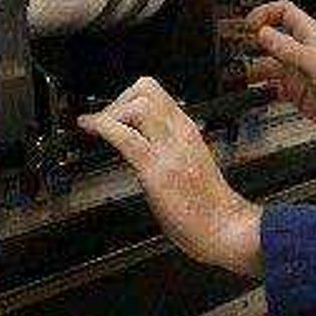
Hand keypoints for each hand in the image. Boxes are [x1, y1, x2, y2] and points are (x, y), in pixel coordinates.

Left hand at [78, 77, 263, 278]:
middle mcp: (180, 133)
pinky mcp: (157, 170)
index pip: (157, 94)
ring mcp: (169, 149)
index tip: (114, 111)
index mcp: (187, 131)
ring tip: (98, 127)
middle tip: (107, 120)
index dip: (129, 97)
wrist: (226, 228)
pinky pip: (125, 137)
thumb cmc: (210, 206)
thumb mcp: (189, 164)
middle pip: (146, 88)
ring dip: (110, 112)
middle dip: (119, 99)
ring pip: (137, 105)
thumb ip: (169, 150)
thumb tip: (143, 145)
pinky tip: (89, 127)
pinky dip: (100, 126)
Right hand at [242, 1, 315, 157]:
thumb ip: (286, 48)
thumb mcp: (315, 62)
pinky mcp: (297, 92)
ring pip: (268, 64)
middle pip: (271, 37)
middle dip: (252, 41)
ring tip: (236, 74)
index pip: (284, 11)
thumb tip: (262, 33)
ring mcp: (299, 72)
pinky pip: (273, 86)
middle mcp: (302, 51)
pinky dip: (261, 88)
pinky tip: (253, 91)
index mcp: (310, 35)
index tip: (249, 26)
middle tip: (233, 48)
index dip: (265, 13)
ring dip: (252, 67)